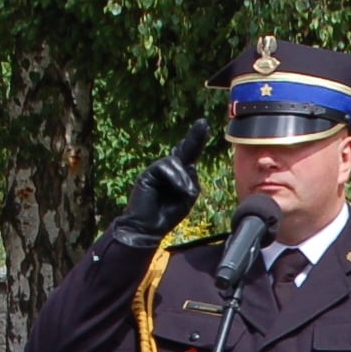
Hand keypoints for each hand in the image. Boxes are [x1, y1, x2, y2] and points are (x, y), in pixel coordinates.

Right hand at [112, 119, 209, 248]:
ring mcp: (157, 170)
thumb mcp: (187, 199)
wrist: (146, 228)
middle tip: (203, 123)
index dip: (195, 142)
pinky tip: (180, 190)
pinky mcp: (148, 173)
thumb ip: (191, 181)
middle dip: (195, 138)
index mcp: (178, 176)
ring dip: (184, 178)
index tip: (204, 127)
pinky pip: (166, 167)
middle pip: (184, 150)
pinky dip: (176, 178)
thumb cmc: (166, 216)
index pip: (188, 157)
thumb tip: (189, 166)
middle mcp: (168, 170)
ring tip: (187, 194)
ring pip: (176, 162)